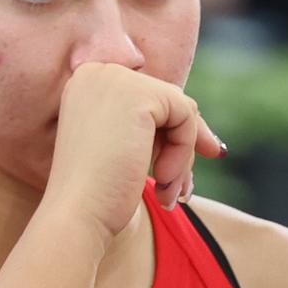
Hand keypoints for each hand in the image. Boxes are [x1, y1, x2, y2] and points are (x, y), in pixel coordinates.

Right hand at [40, 61, 223, 244]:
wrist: (75, 214)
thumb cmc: (97, 195)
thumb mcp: (126, 153)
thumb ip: (155, 131)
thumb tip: (212, 141)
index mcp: (88, 84)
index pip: (149, 99)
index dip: (171, 133)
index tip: (183, 170)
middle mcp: (99, 73)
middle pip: (167, 102)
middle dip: (182, 146)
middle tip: (184, 190)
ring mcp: (116, 79)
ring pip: (180, 110)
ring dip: (182, 157)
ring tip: (167, 193)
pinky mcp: (138, 94)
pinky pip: (186, 116)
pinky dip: (183, 153)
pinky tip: (162, 179)